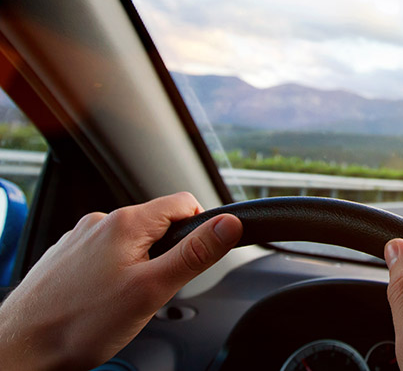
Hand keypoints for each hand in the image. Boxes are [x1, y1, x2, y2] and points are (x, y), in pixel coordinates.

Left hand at [0, 192, 242, 370]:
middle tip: (154, 291)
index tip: (195, 258)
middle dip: (166, 254)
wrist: (20, 351)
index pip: (184, 202)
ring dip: (139, 264)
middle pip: (158, 224)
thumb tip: (229, 224)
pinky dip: (113, 273)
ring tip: (123, 301)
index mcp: (126, 222)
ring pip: (131, 242)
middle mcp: (100, 221)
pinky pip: (104, 255)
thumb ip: (195, 254)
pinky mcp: (66, 257)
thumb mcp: (152, 290)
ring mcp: (79, 238)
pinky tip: (100, 300)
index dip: (200, 229)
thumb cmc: (80, 324)